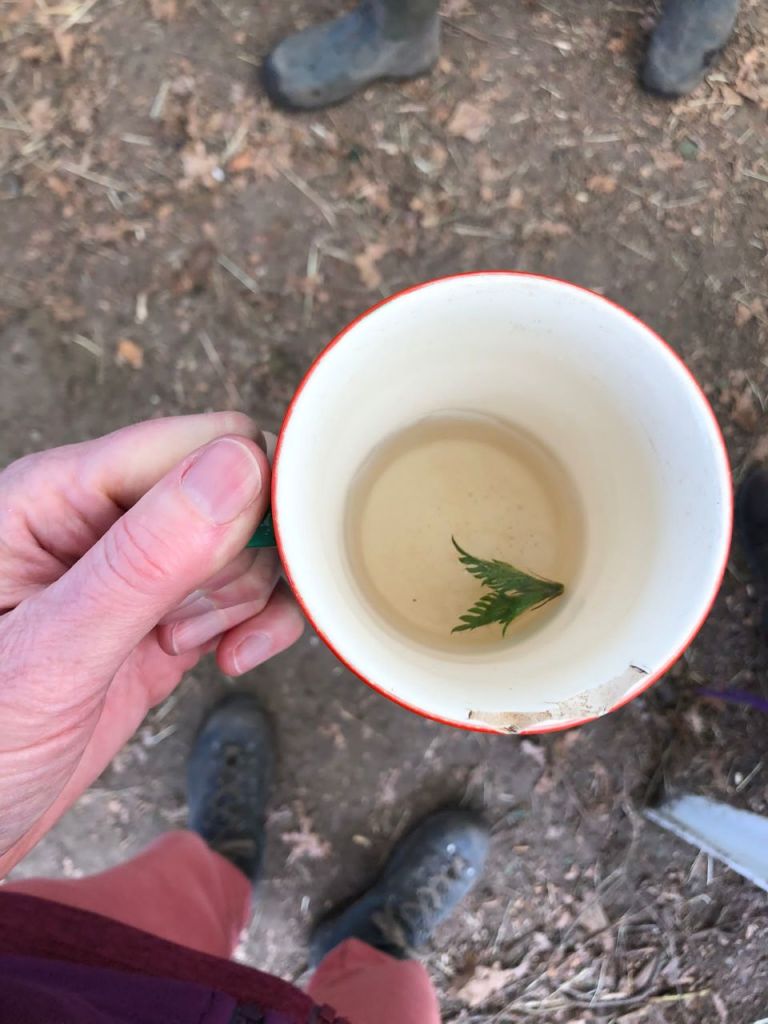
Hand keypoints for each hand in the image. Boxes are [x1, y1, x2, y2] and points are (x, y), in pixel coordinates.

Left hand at [0, 413, 303, 875]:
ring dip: (244, 598)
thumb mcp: (50, 654)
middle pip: (233, 488)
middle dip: (241, 555)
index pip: (195, 443)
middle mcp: (102, 521)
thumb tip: (238, 469)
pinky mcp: (162, 619)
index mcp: (58, 495)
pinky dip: (259, 623)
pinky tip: (232, 657)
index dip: (245, 493)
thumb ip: (144, 560)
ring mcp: (136, 573)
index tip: (247, 563)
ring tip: (188, 645)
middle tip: (193, 618)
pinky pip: (243, 594)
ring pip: (246, 543)